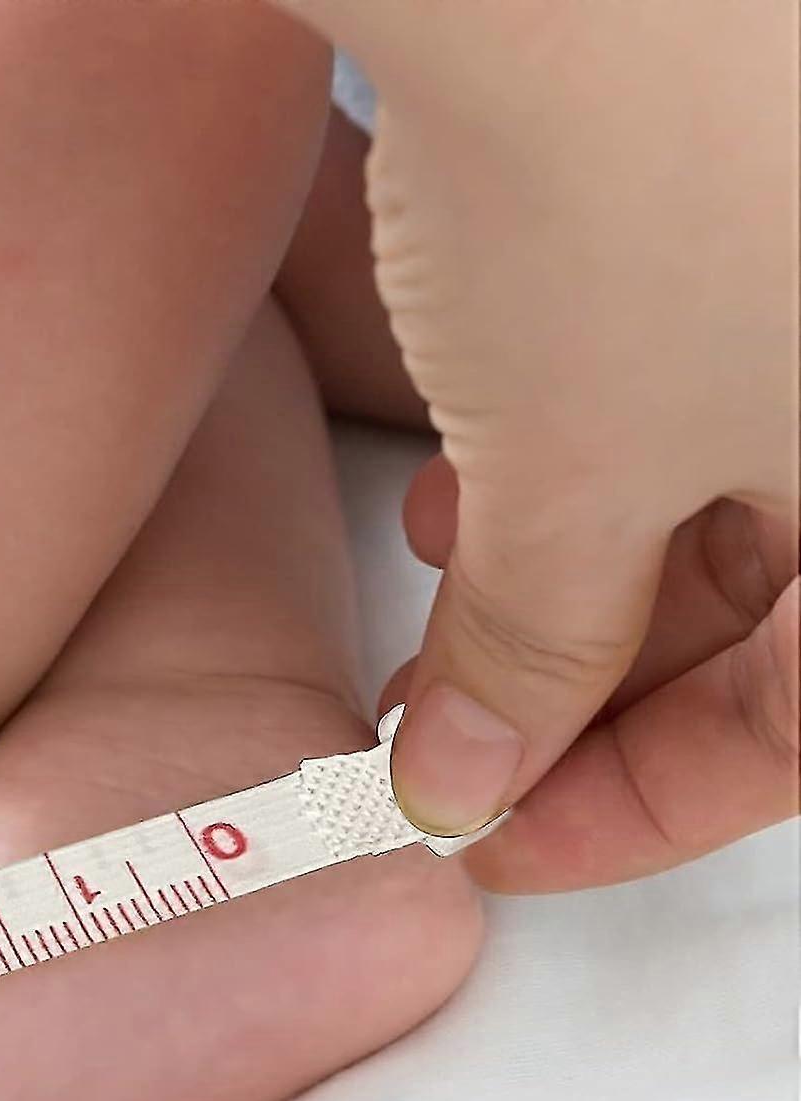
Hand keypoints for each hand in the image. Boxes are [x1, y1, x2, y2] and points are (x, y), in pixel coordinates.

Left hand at [285, 0, 797, 887]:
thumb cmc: (625, 159)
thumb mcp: (574, 464)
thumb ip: (534, 646)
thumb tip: (475, 776)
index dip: (639, 806)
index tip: (495, 839)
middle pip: (771, 617)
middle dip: (580, 688)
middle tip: (437, 726)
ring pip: (723, 501)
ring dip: (564, 569)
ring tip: (437, 578)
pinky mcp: (752, 210)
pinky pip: (689, 387)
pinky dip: (575, 454)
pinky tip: (473, 465)